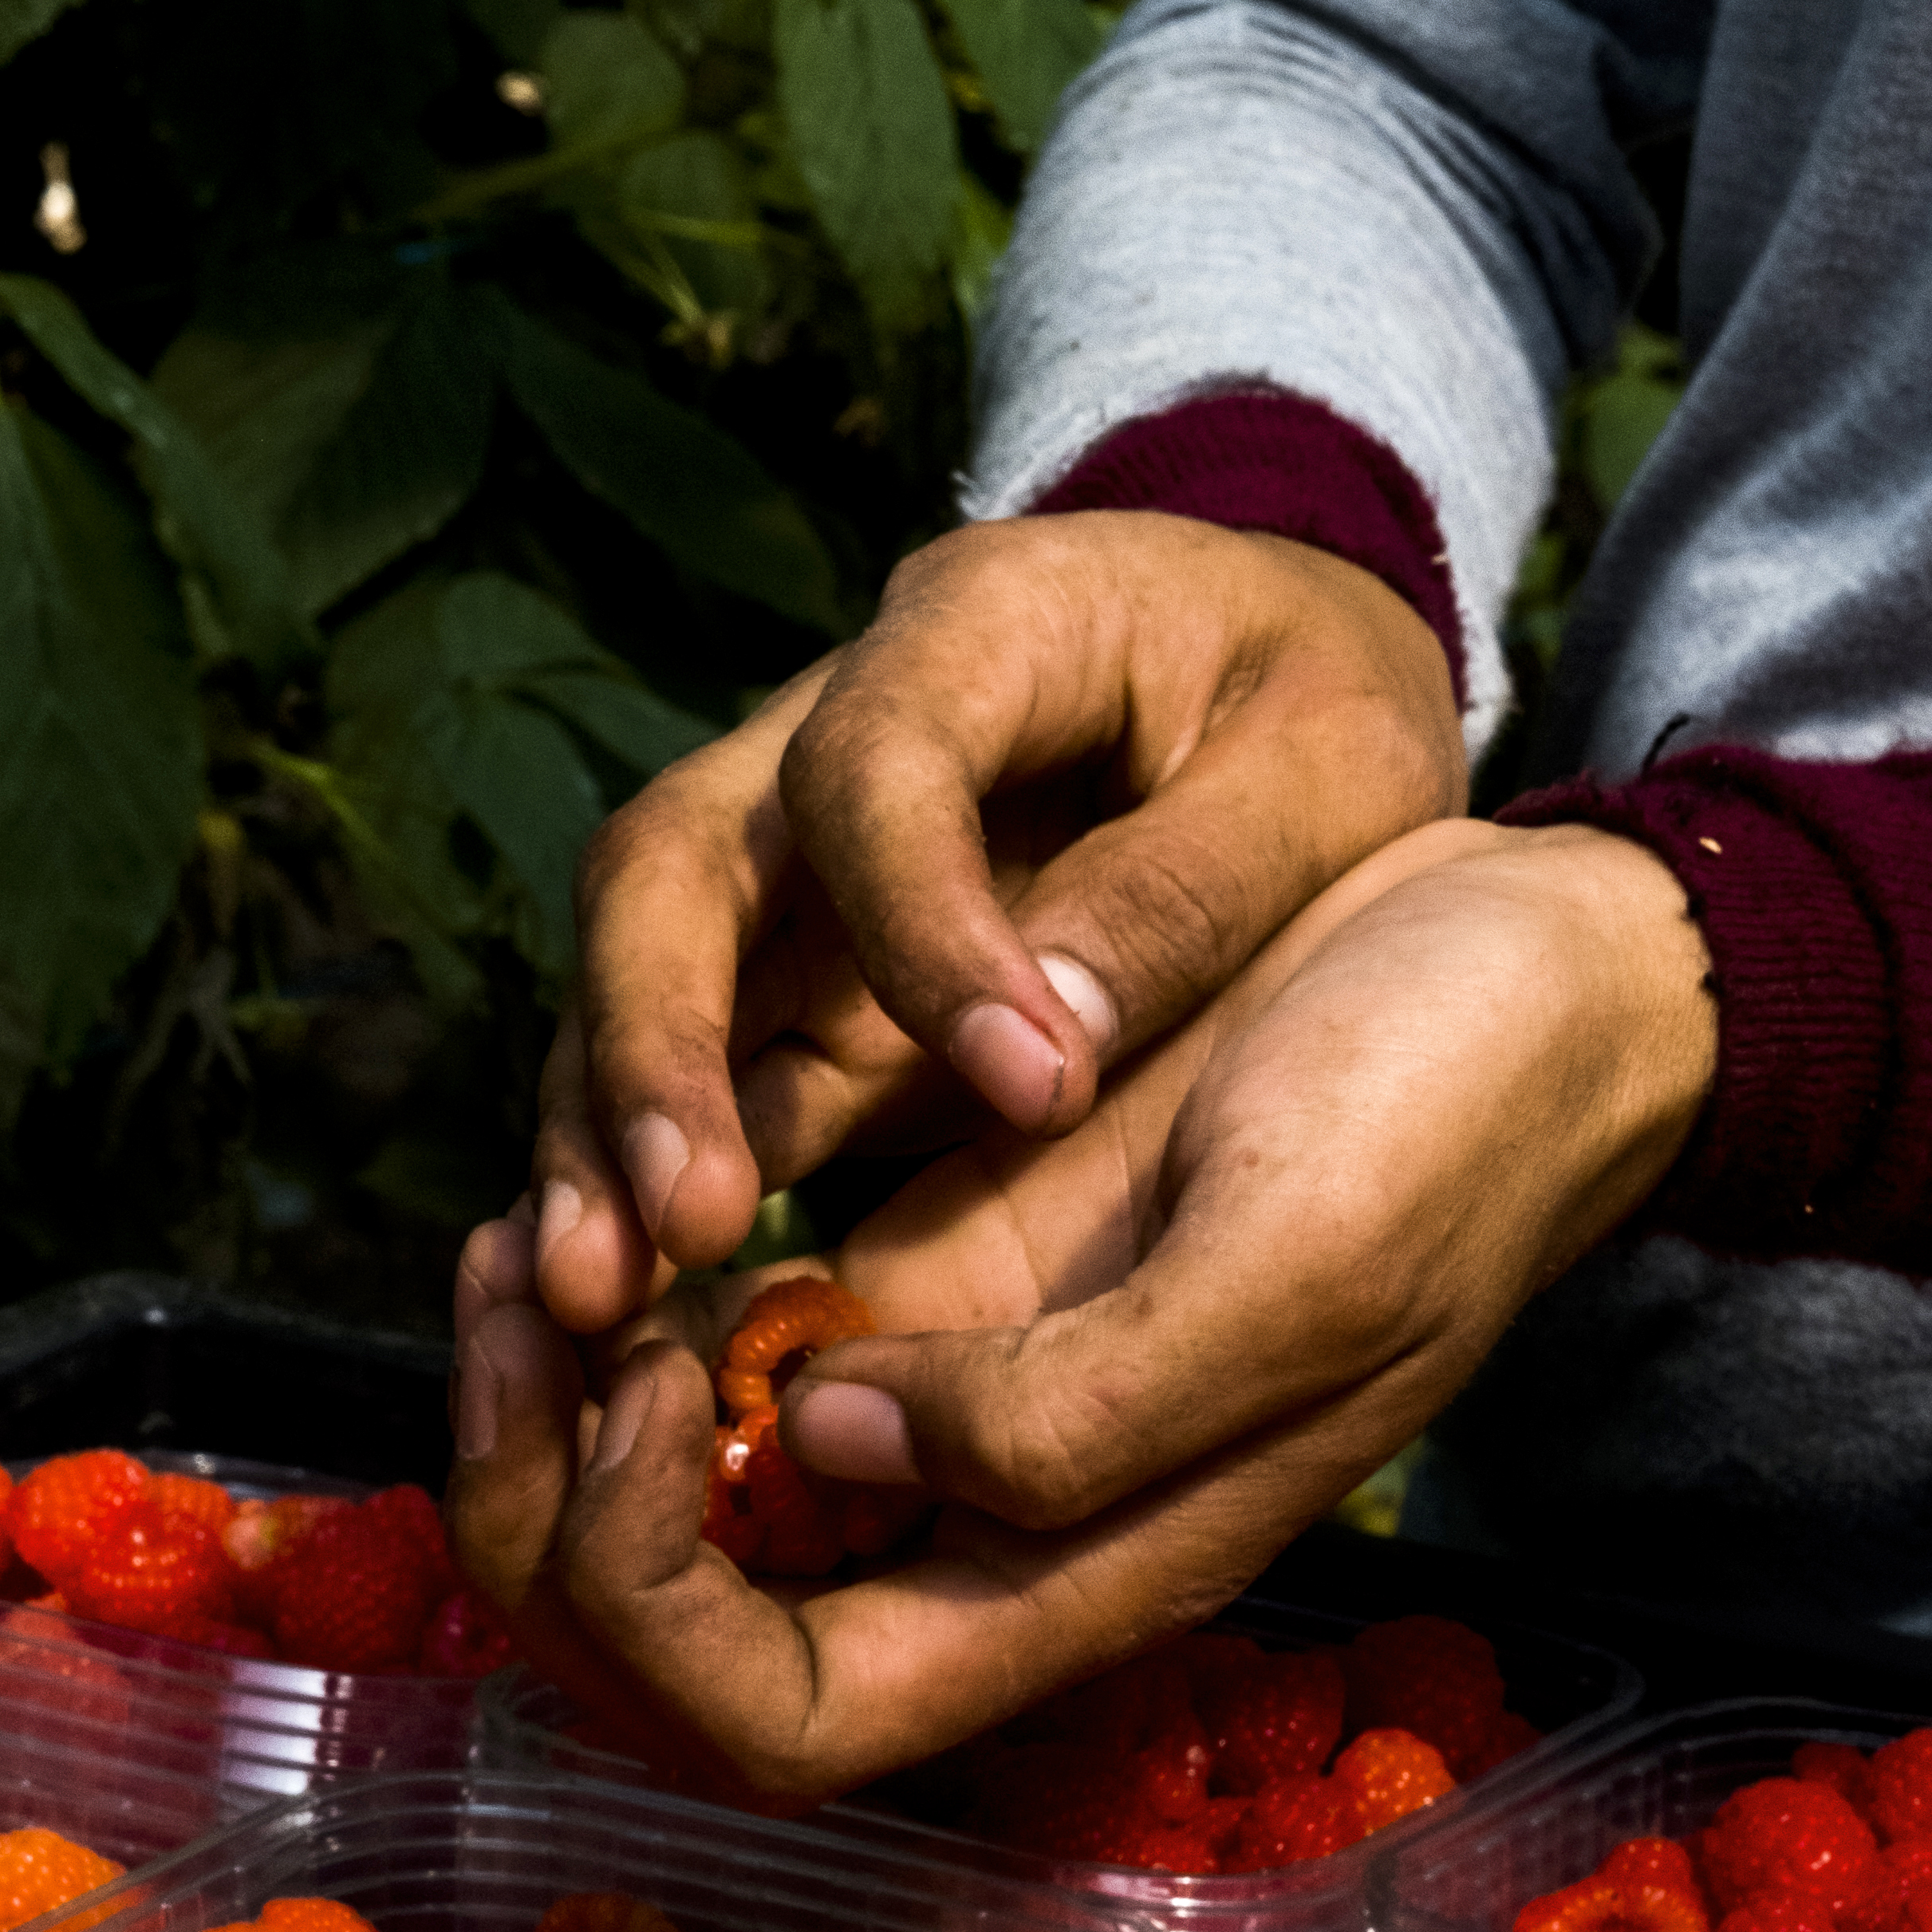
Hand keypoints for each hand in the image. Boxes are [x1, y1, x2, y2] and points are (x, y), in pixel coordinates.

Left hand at [449, 821, 1715, 1803]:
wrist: (1516, 981)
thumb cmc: (1448, 1120)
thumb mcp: (1301, 1268)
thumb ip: (1079, 1409)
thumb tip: (828, 1440)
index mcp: (1070, 1575)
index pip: (780, 1720)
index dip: (656, 1607)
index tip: (661, 1390)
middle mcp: (976, 1523)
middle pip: (676, 1646)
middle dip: (542, 1518)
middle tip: (519, 1312)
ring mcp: (936, 1402)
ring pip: (663, 1504)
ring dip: (546, 1406)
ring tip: (513, 1247)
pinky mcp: (923, 1276)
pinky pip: (715, 1347)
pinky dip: (616, 1294)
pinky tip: (594, 1179)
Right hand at [529, 511, 1466, 1337]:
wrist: (1275, 679)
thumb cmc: (1313, 709)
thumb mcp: (1330, 771)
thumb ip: (1185, 895)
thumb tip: (1043, 1058)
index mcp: (981, 627)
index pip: (876, 767)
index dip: (923, 930)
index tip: (1034, 1091)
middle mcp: (828, 729)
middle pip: (666, 866)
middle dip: (654, 1048)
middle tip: (681, 1222)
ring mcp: (790, 858)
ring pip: (637, 976)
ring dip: (605, 1137)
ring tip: (601, 1301)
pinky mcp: (792, 973)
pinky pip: (689, 1073)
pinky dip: (646, 1181)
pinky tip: (632, 1304)